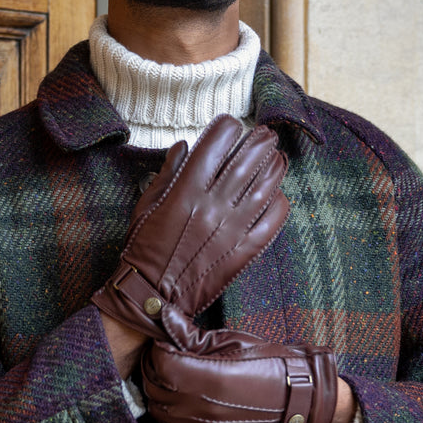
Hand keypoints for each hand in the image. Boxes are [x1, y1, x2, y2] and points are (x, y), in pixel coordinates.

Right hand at [91, 115, 288, 339]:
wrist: (152, 297)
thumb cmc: (144, 248)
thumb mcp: (147, 204)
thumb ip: (168, 172)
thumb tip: (185, 146)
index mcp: (185, 191)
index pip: (214, 145)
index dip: (227, 128)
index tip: (231, 125)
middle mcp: (212, 206)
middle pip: (247, 161)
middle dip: (260, 142)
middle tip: (265, 135)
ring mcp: (231, 229)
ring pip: (265, 187)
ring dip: (275, 167)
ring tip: (277, 158)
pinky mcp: (243, 252)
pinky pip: (271, 221)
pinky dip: (279, 203)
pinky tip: (277, 195)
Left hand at [141, 305, 337, 422]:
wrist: (292, 395)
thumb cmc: (265, 362)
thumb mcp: (229, 339)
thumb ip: (190, 333)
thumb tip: (163, 316)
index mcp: (207, 377)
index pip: (161, 362)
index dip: (159, 346)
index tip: (166, 338)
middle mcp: (200, 405)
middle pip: (154, 386)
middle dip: (153, 365)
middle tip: (164, 350)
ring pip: (157, 409)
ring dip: (156, 388)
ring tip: (168, 372)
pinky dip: (165, 409)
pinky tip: (175, 394)